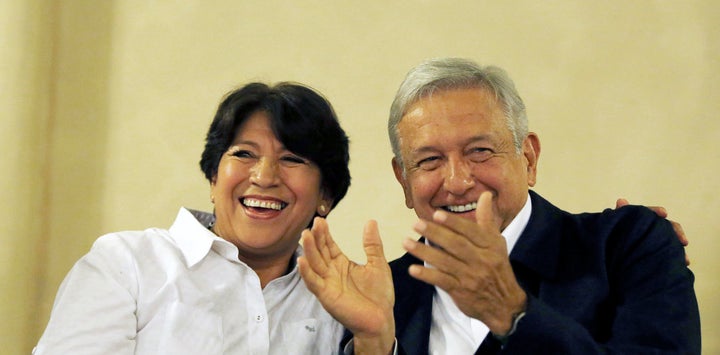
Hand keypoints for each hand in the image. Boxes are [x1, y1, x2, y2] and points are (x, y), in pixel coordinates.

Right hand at [298, 217, 394, 354]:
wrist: (381, 320)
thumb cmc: (379, 294)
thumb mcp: (378, 264)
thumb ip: (372, 244)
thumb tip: (371, 221)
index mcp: (342, 264)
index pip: (329, 245)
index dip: (324, 234)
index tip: (321, 220)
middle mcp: (331, 272)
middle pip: (320, 252)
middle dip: (316, 238)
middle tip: (314, 224)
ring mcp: (327, 284)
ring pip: (314, 264)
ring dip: (309, 250)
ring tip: (305, 235)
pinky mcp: (326, 296)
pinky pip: (314, 283)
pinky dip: (306, 273)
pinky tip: (302, 261)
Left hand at [402, 192, 526, 334]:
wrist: (505, 303)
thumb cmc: (497, 267)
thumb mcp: (497, 243)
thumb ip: (487, 219)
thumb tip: (485, 195)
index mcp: (490, 245)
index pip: (471, 231)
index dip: (453, 223)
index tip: (436, 215)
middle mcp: (481, 260)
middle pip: (456, 245)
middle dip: (435, 234)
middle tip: (416, 224)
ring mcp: (471, 276)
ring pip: (445, 262)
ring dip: (424, 252)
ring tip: (406, 243)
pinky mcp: (461, 291)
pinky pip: (442, 281)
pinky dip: (427, 275)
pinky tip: (413, 269)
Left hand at [616, 198, 689, 264]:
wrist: (607, 252)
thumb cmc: (609, 235)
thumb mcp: (611, 225)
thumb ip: (618, 215)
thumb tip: (621, 201)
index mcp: (638, 219)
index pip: (649, 212)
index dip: (656, 212)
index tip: (664, 213)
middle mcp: (649, 229)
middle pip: (666, 227)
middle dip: (676, 233)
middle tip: (683, 241)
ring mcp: (654, 241)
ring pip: (670, 242)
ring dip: (678, 249)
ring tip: (685, 260)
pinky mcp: (655, 253)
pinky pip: (667, 254)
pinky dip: (675, 259)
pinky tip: (681, 265)